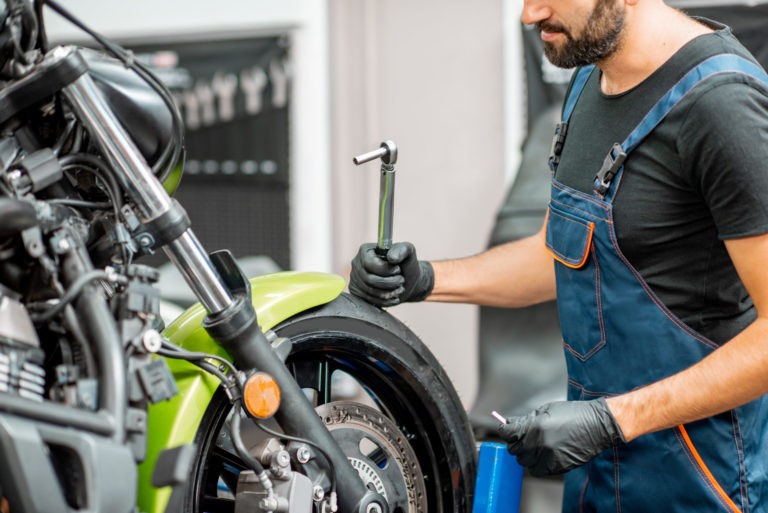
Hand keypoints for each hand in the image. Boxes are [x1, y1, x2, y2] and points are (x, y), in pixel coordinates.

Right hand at [348, 242, 433, 306]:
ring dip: (388, 293)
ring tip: (400, 289)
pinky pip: (368, 300)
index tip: (398, 270)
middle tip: (401, 281)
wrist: (406, 280)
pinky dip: (384, 301)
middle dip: (389, 283)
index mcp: (365, 250)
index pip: (369, 264)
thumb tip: (391, 257)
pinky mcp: (357, 292)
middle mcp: (356, 263)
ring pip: (369, 291)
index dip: (385, 270)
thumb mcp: (408, 252)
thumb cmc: (406, 264)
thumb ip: (402, 250)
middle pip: (368, 279)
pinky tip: (394, 297)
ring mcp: (355, 278)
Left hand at [498, 398, 624, 475]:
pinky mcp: (557, 467)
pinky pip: (536, 471)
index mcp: (535, 426)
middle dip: (516, 443)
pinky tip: (542, 456)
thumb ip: (526, 419)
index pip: (507, 433)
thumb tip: (509, 422)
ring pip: (523, 462)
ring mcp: (548, 457)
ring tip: (535, 446)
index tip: (506, 430)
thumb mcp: (546, 409)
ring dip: (526, 455)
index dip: (505, 431)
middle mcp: (539, 443)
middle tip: (522, 438)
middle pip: (514, 449)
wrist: (596, 425)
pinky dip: (536, 465)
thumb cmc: (573, 414)